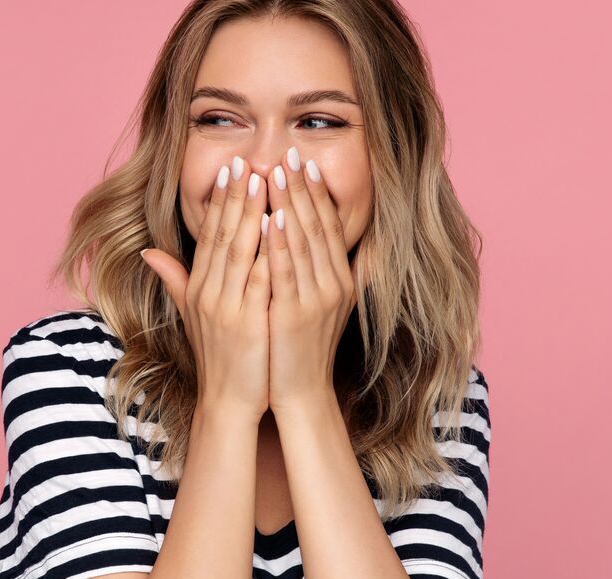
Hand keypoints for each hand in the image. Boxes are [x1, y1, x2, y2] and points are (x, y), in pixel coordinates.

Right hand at [140, 156, 272, 417]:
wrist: (228, 402)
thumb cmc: (220, 359)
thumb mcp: (192, 316)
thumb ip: (175, 280)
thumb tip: (147, 252)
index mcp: (198, 289)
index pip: (210, 236)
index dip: (219, 202)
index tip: (230, 169)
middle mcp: (207, 294)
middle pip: (222, 235)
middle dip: (235, 195)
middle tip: (247, 159)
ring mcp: (226, 307)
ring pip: (239, 249)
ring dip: (251, 211)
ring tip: (264, 178)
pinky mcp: (247, 322)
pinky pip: (258, 277)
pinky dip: (266, 248)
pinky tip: (278, 223)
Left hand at [263, 147, 361, 412]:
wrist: (300, 392)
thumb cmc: (302, 348)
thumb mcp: (320, 305)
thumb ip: (323, 273)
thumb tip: (334, 246)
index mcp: (339, 279)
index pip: (328, 226)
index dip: (317, 193)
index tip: (304, 162)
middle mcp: (334, 284)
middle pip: (318, 226)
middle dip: (303, 188)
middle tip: (290, 152)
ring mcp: (317, 299)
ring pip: (304, 242)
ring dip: (291, 204)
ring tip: (277, 171)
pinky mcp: (295, 314)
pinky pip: (287, 272)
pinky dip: (280, 244)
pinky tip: (272, 217)